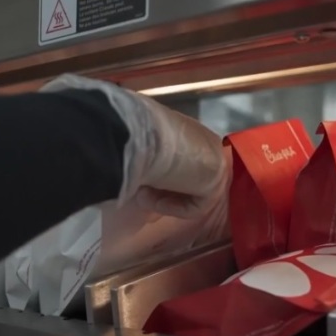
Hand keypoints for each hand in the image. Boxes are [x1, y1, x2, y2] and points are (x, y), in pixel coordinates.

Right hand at [41, 74, 229, 218]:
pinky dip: (170, 206)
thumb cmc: (123, 132)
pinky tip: (149, 195)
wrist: (130, 132)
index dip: (162, 178)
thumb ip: (140, 152)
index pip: (183, 160)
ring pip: (191, 193)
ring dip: (162, 197)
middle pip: (191, 178)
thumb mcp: (133, 141)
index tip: (139, 187)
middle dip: (165, 190)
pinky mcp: (217, 180)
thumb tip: (119, 162)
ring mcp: (215, 160)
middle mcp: (205, 142)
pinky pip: (195, 206)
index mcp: (188, 129)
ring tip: (139, 191)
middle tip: (138, 193)